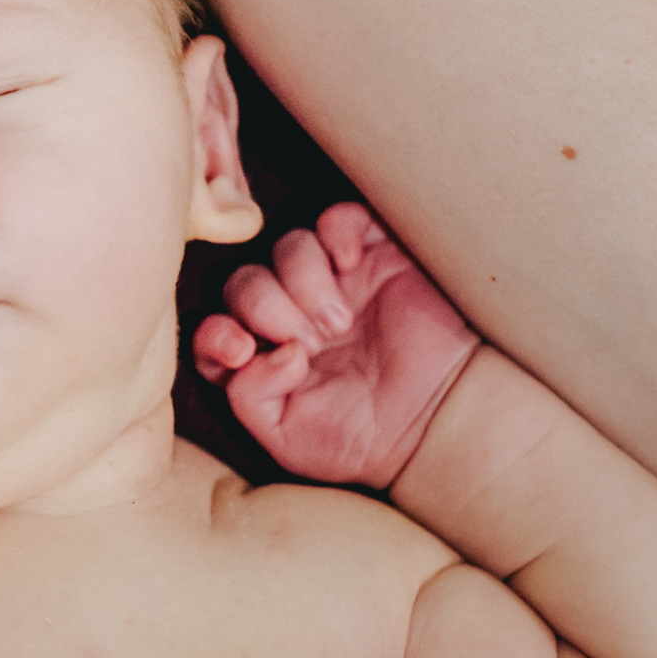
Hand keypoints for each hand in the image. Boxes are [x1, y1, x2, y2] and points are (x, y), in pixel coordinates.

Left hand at [193, 203, 480, 487]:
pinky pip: (339, 220)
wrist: (441, 420)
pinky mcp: (375, 256)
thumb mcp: (288, 437)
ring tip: (338, 322)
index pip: (214, 327)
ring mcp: (334, 282)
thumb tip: (250, 353)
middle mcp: (293, 313)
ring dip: (302, 281)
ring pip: (287, 247)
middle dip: (265, 308)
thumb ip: (247, 396)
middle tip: (307, 342)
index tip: (241, 350)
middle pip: (245, 281)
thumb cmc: (367, 437)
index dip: (215, 332)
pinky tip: (350, 267)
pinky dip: (336, 234)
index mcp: (266, 354)